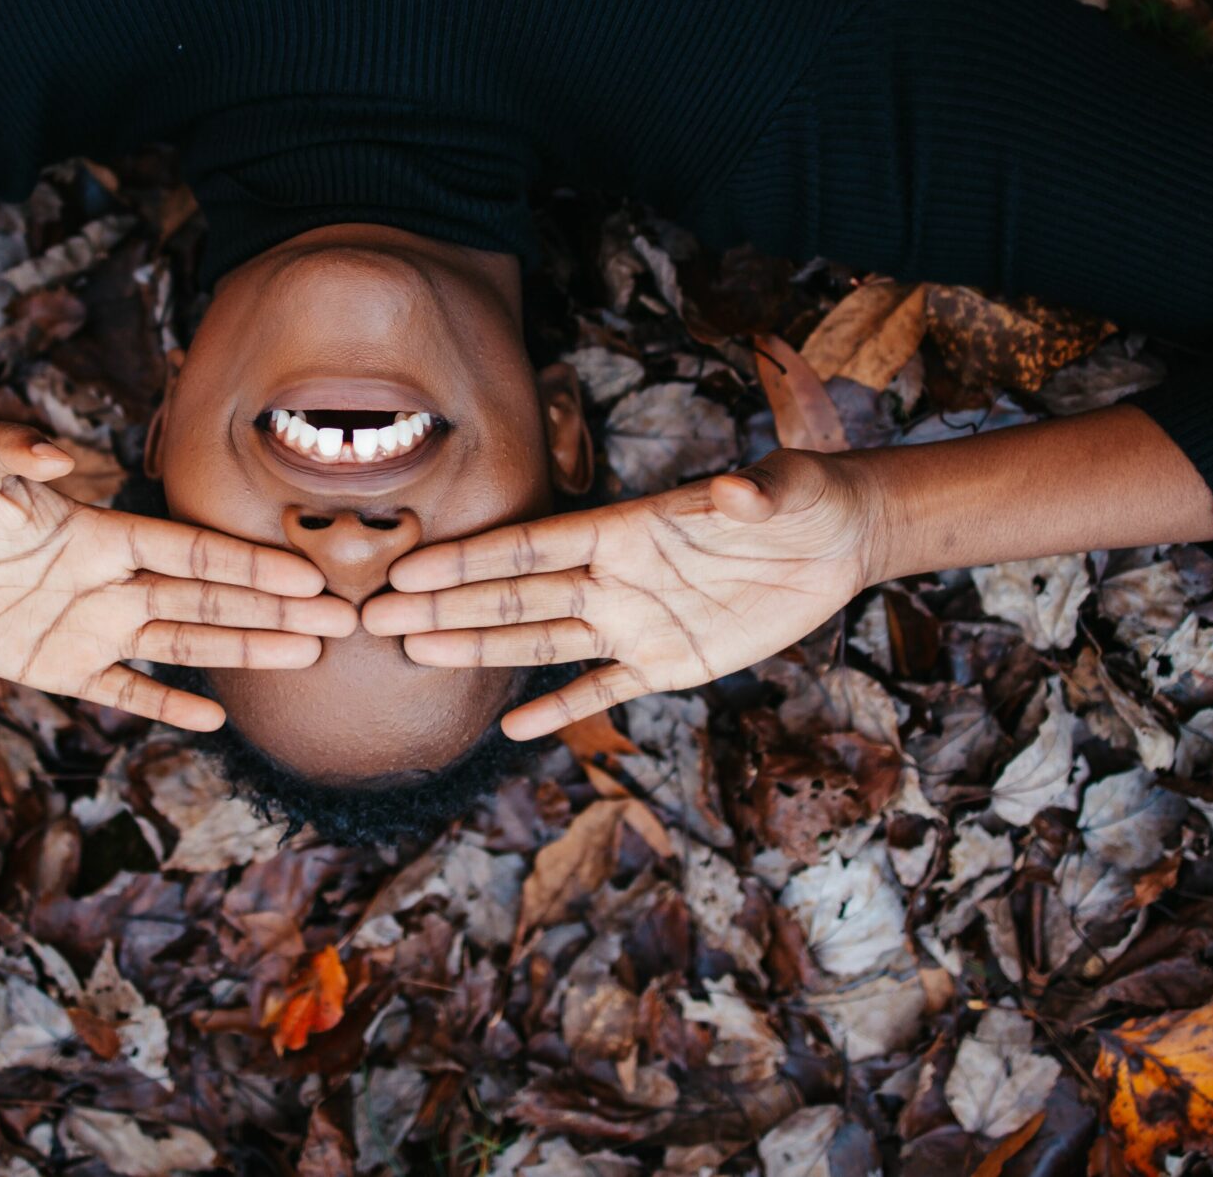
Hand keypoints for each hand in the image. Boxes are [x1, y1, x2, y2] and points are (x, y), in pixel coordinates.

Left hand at [0, 421, 343, 730]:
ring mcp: (86, 628)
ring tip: (305, 656)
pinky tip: (214, 719)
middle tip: (339, 622)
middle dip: (272, 610)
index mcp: (100, 531)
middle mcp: (108, 582)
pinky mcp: (53, 668)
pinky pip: (121, 691)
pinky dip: (165, 706)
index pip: (188, 551)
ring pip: (181, 643)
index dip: (246, 564)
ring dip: (243, 650)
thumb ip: (16, 448)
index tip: (304, 573)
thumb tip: (67, 460)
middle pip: (206, 600)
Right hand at [360, 449, 880, 738]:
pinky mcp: (669, 662)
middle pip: (515, 594)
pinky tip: (515, 725)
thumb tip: (734, 492)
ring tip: (418, 654)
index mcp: (626, 528)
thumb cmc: (804, 496)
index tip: (411, 568)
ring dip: (480, 646)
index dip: (472, 558)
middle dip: (446, 606)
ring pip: (541, 638)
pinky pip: (604, 689)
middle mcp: (616, 577)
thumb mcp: (783, 488)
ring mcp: (636, 622)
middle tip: (376, 619)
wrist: (836, 539)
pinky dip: (562, 708)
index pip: (534, 546)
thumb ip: (749, 495)